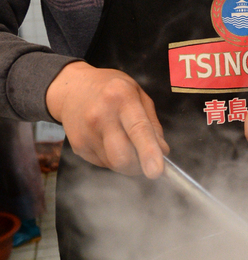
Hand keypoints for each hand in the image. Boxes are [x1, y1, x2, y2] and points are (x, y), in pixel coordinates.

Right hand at [45, 61, 168, 177]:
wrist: (73, 88)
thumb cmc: (111, 90)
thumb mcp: (138, 94)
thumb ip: (152, 123)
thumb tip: (162, 151)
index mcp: (121, 97)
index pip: (138, 129)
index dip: (148, 152)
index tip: (156, 171)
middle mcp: (100, 115)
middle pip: (123, 157)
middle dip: (139, 165)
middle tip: (146, 160)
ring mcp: (86, 133)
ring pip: (114, 164)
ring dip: (126, 162)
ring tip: (124, 142)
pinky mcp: (78, 146)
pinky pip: (103, 164)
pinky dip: (112, 159)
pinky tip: (108, 140)